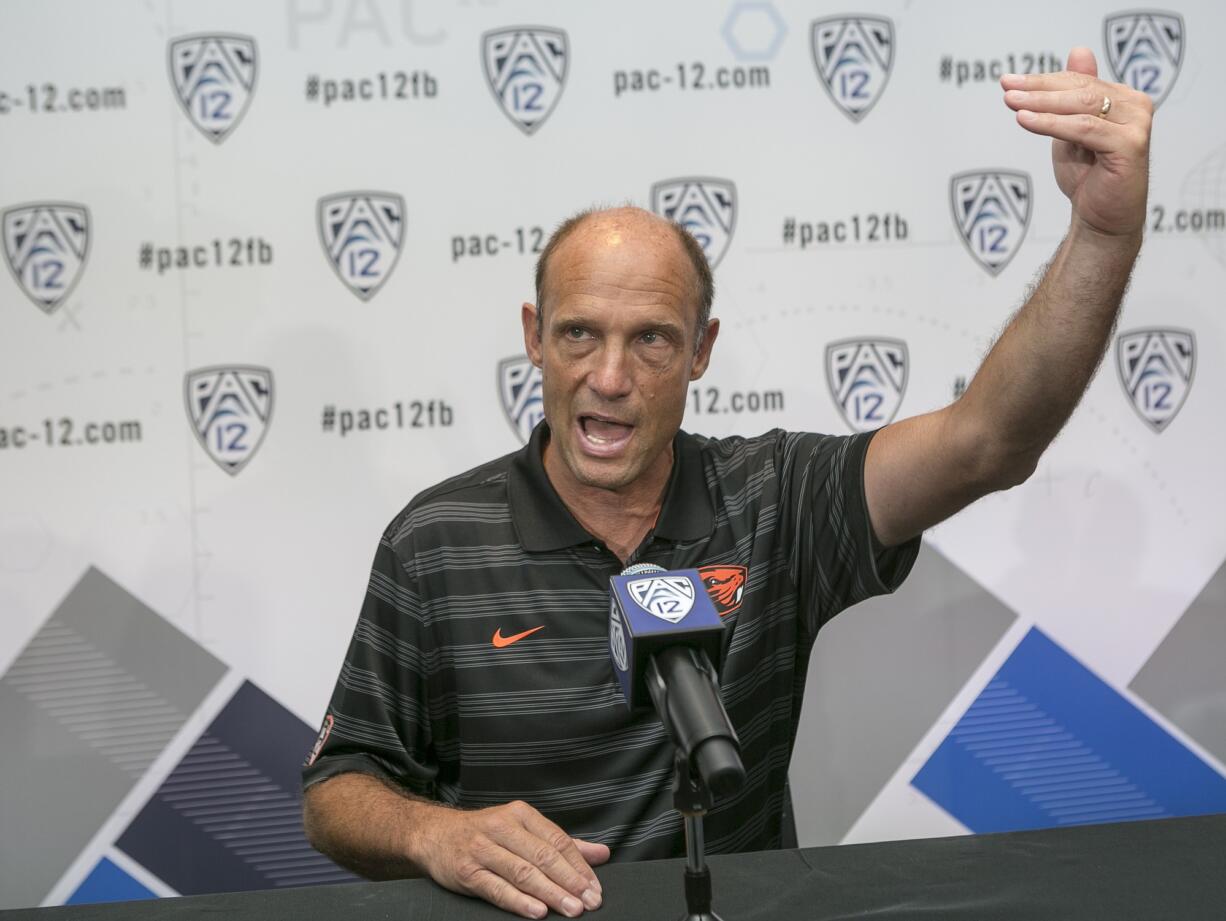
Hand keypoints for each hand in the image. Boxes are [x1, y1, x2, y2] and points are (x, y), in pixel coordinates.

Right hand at [419, 799, 609, 918]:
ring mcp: (483, 849)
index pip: (557, 840)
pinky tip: (538, 911)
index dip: (579, 865)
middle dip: (570, 881)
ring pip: (523, 872)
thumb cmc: (484, 833)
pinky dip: (519, 901)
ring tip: (571, 908)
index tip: (595, 887)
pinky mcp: (468, 872)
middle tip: (589, 901)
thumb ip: (563, 844)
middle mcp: (502, 828)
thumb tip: (601, 854)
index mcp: (520, 815)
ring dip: (551, 892)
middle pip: (543, 856)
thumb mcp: (523, 829)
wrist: (434, 835)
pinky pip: (497, 888)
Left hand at [1002, 47, 1151, 237]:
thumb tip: (1078, 50)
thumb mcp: (1072, 131)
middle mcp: (1136, 106)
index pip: (1079, 82)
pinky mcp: (1131, 145)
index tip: (1008, 81)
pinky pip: (1084, 129)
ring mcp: (1137, 124)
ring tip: (1011, 102)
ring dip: (1042, 103)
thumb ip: (1073, 96)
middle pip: (1080, 90)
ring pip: (1082, 106)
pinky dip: (1052, 123)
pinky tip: (1025, 120)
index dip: (1043, 80)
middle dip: (1039, 89)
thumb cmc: (1087, 177)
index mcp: (1124, 98)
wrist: (1101, 219)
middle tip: (1006, 88)